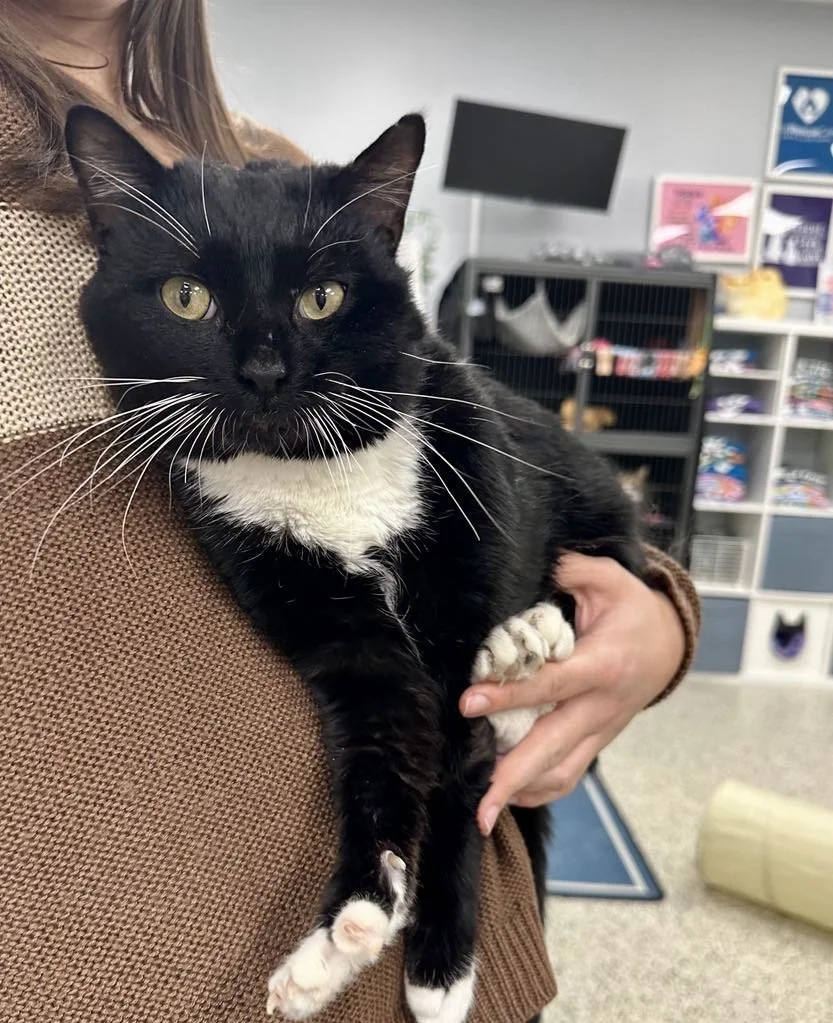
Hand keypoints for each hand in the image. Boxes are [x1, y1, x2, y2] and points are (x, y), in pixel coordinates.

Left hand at [460, 553, 685, 835]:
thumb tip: (529, 558)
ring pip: (563, 772)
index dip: (511, 694)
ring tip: (482, 808)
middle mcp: (603, 706)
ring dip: (523, 791)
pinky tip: (506, 795)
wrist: (669, 645)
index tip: (469, 701)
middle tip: (477, 800)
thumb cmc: (632, 609)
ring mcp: (601, 730)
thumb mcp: (608, 578)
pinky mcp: (597, 742)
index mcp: (604, 665)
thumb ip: (570, 569)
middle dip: (513, 775)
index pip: (552, 684)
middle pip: (555, 747)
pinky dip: (539, 790)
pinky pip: (569, 775)